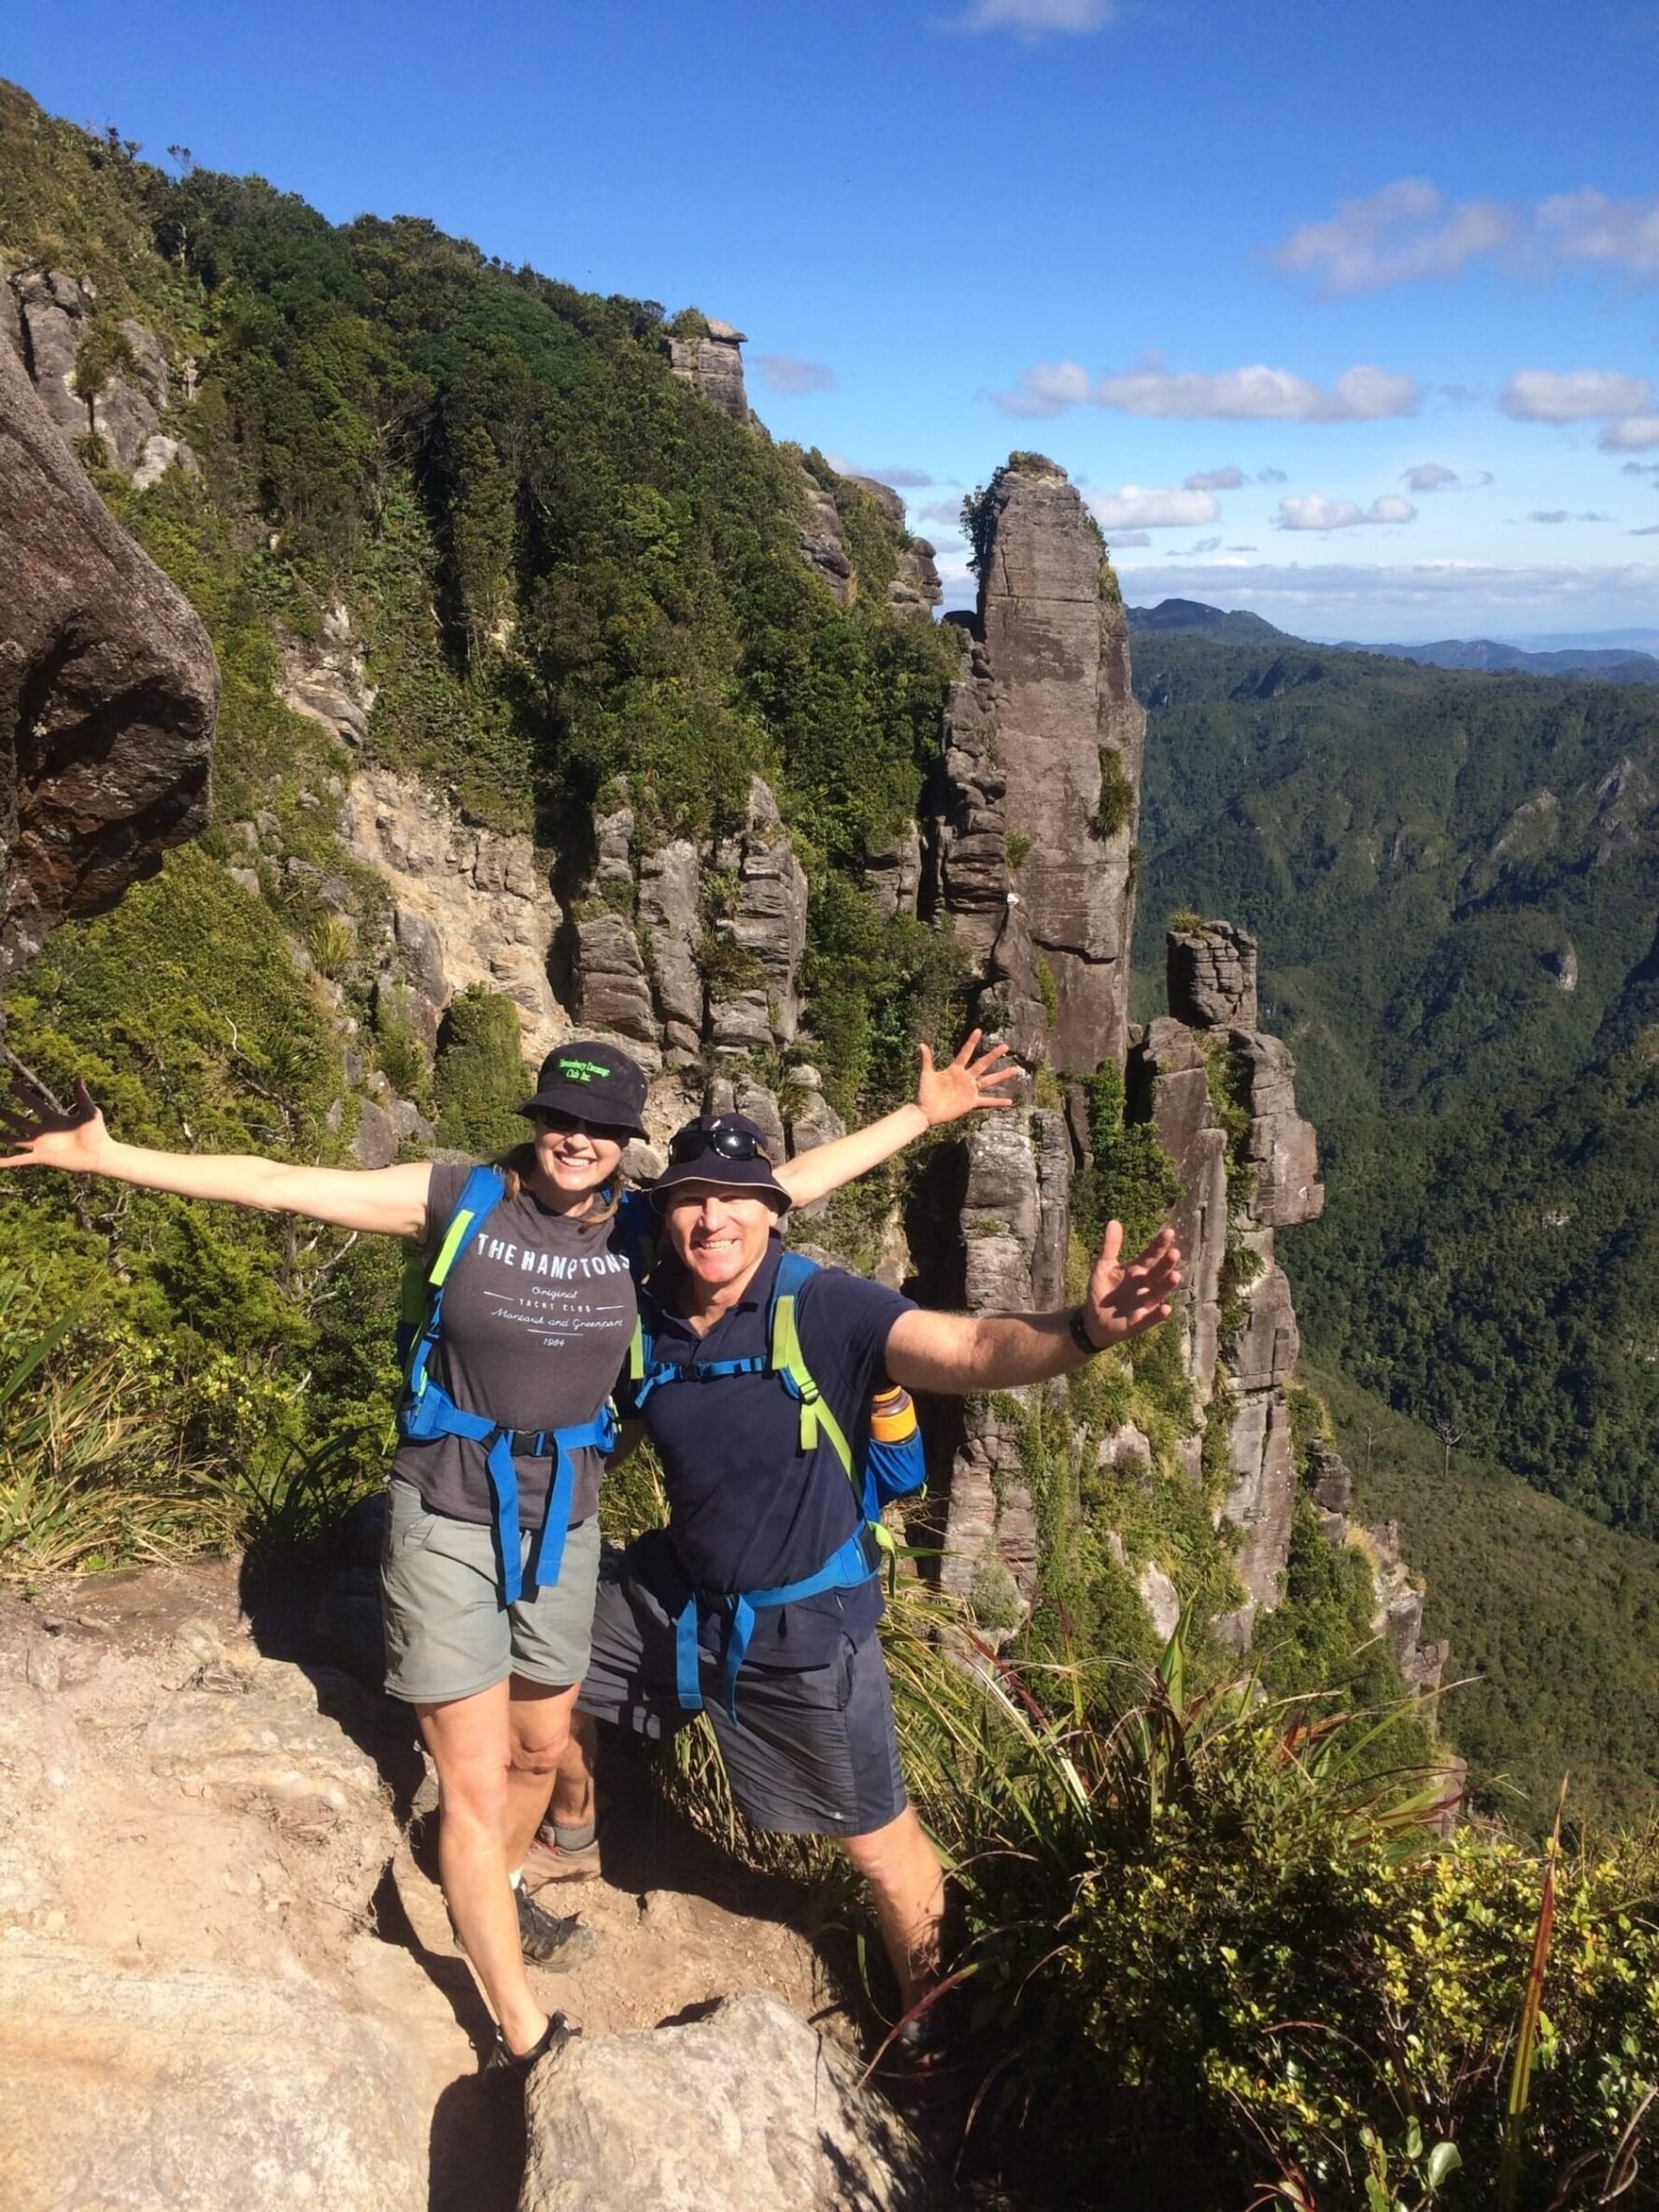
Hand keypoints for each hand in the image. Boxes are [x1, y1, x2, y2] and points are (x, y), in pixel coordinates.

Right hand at [0, 1079, 107, 1173]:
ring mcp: (41, 1145)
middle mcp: (44, 1132)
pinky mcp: (41, 1157)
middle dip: (5, 1114)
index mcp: (53, 1119)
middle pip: (19, 1121)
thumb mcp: (89, 1112)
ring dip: (2, 1136)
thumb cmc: (97, 1133)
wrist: (99, 1154)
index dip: (23, 1094)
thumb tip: (78, 1078)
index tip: (10, 1084)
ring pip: (15, 1139)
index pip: (33, 1103)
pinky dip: (6, 1161)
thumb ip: (82, 1097)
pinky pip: (20, 1159)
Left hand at [916, 1029, 1018, 1127]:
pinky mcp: (971, 1102)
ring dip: (1002, 1075)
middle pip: (982, 1064)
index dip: (971, 1042)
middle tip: (1006, 1047)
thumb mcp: (926, 1075)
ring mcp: (969, 1090)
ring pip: (989, 1080)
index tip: (978, 1030)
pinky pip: (987, 1102)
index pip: (965, 1053)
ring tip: (1015, 1069)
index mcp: (955, 1070)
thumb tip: (921, 1044)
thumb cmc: (924, 1092)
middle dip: (994, 1055)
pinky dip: (998, 1102)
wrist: (926, 1111)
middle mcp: (965, 1078)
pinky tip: (1009, 1101)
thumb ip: (926, 1060)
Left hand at [1080, 1222, 1181, 1349]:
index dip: (1159, 1245)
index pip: (1151, 1256)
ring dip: (1167, 1286)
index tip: (1169, 1232)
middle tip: (1174, 1253)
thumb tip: (1114, 1221)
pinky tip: (1166, 1309)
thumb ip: (1110, 1247)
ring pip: (1158, 1293)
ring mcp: (1144, 1303)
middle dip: (1166, 1264)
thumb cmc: (1103, 1291)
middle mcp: (1145, 1285)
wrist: (1094, 1320)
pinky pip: (1150, 1318)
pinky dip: (1157, 1315)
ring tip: (1175, 1276)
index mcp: (1137, 1270)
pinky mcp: (1139, 1321)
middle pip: (1157, 1273)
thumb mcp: (1103, 1267)